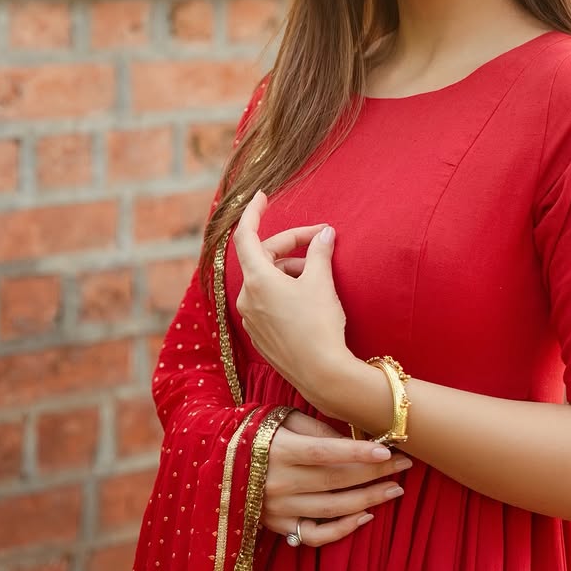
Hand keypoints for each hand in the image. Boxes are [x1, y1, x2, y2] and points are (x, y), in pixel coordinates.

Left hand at [233, 192, 349, 402]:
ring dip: (290, 270)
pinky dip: (285, 290)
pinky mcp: (261, 336)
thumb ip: (319, 252)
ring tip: (319, 274)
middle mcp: (247, 298)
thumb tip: (324, 234)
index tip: (262, 196)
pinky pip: (268, 302)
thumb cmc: (319, 324)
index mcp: (257, 279)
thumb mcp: (321, 281)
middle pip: (263, 257)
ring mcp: (251, 319)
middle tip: (320, 239)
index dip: (253, 212)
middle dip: (290, 245)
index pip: (246, 235)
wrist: (322, 374)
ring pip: (267, 281)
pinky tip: (309, 297)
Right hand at [261, 410, 410, 546]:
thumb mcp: (282, 419)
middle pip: (336, 481)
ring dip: (369, 500)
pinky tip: (366, 515)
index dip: (357, 452)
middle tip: (404, 465)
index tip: (388, 449)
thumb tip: (353, 440)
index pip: (324, 452)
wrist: (217, 462)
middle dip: (374, 473)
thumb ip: (316, 429)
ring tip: (395, 489)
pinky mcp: (278, 527)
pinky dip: (343, 529)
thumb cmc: (258, 433)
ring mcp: (278, 509)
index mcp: (278, 450)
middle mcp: (278, 482)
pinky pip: (316, 534)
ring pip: (332, 509)